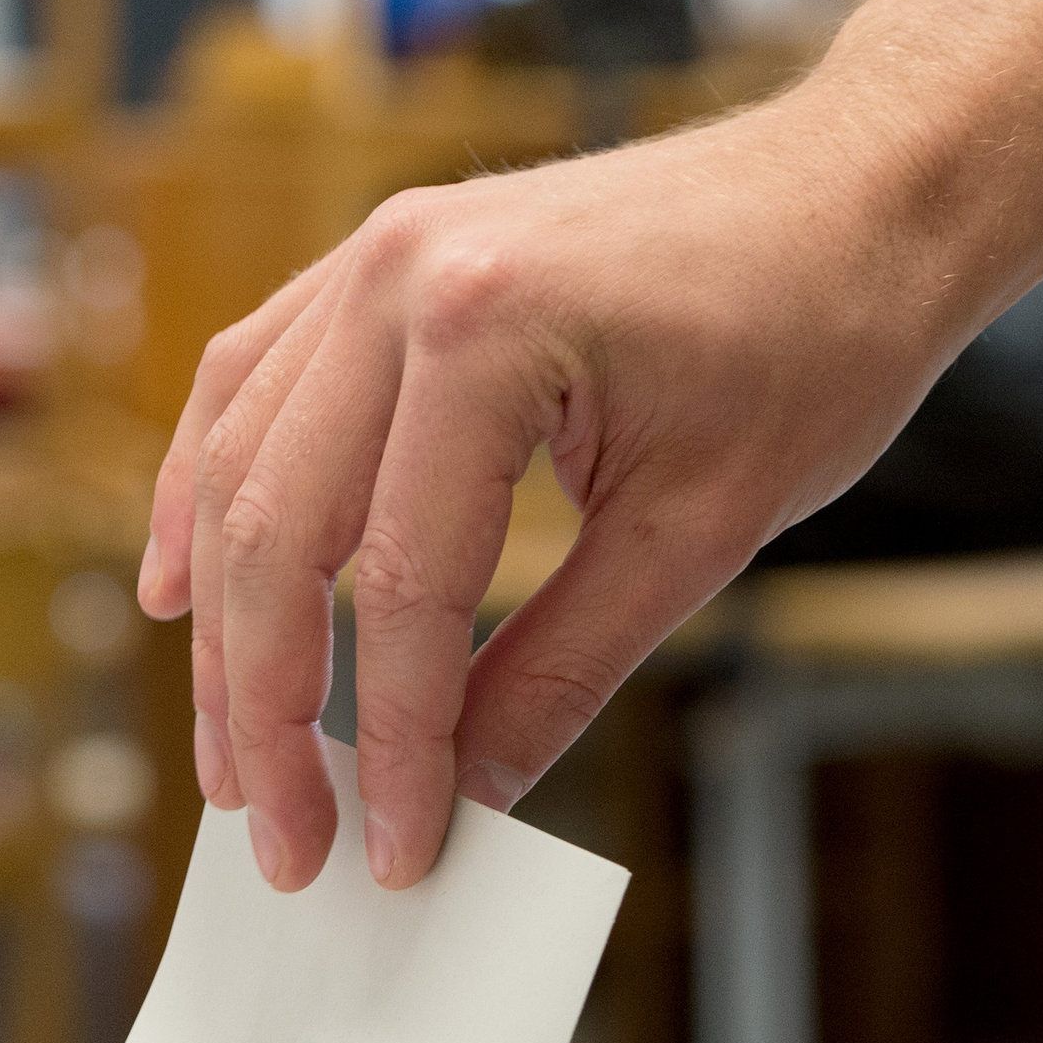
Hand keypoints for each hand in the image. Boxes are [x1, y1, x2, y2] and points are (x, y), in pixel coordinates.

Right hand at [138, 93, 966, 889]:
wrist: (863, 191)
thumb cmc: (814, 338)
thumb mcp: (699, 534)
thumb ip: (562, 669)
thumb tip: (470, 792)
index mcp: (489, 328)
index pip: (405, 585)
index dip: (392, 740)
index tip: (395, 851)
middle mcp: (398, 276)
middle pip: (277, 533)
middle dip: (270, 711)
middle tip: (287, 843)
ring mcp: (373, 256)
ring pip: (237, 468)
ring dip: (223, 629)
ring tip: (234, 758)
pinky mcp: (377, 263)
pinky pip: (250, 388)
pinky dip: (208, 496)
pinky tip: (180, 589)